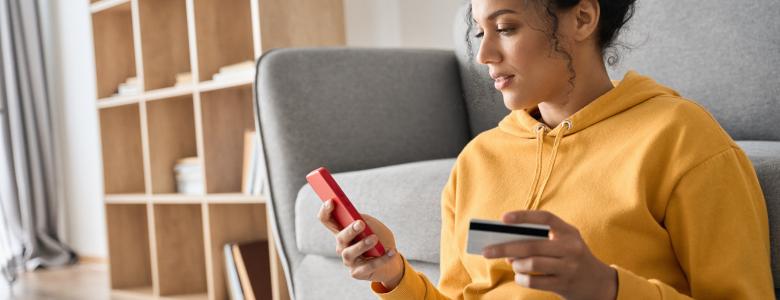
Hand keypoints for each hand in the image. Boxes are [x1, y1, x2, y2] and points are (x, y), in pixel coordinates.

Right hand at [318, 199, 404, 288]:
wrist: (391, 260)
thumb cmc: (380, 239)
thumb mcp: (374, 226)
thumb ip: (366, 221)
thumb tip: (359, 220)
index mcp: (343, 231)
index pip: (327, 220)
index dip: (325, 211)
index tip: (331, 201)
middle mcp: (342, 246)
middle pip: (340, 238)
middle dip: (349, 231)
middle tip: (360, 224)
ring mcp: (348, 260)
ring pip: (349, 253)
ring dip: (362, 245)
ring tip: (375, 239)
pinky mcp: (357, 273)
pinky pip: (368, 266)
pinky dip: (381, 259)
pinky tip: (391, 251)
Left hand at [482, 210, 616, 299]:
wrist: (598, 284)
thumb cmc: (571, 258)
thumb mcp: (563, 243)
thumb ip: (539, 240)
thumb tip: (507, 243)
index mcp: (569, 232)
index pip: (545, 218)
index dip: (524, 216)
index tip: (503, 219)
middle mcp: (571, 248)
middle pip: (532, 245)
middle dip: (505, 247)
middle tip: (486, 251)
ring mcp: (569, 267)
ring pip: (532, 263)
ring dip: (516, 264)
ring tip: (513, 264)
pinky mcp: (564, 284)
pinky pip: (535, 281)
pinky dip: (522, 279)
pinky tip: (520, 276)